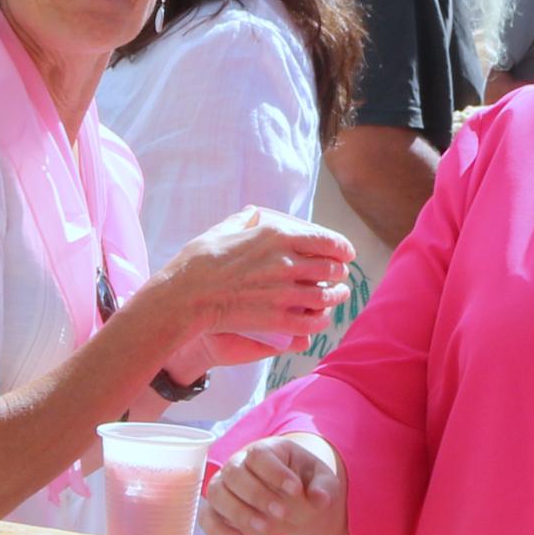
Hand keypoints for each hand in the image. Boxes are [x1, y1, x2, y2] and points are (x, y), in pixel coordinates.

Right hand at [143, 208, 349, 373]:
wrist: (186, 296)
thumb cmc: (199, 261)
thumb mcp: (222, 230)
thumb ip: (243, 221)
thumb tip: (253, 213)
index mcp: (276, 236)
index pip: (326, 240)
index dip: (342, 247)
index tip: (347, 252)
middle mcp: (286, 262)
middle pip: (330, 268)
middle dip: (340, 271)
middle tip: (340, 274)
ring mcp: (284, 292)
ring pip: (326, 295)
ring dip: (336, 295)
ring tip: (339, 295)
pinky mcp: (277, 319)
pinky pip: (311, 321)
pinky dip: (321, 320)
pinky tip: (322, 318)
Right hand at [201, 432, 348, 534]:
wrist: (292, 499)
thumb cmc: (304, 483)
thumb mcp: (321, 480)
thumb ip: (323, 487)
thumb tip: (320, 498)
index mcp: (265, 450)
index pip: (259, 455)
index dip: (274, 472)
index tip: (296, 490)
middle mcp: (238, 464)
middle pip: (234, 473)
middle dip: (258, 495)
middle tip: (284, 513)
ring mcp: (225, 486)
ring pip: (217, 494)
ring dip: (239, 513)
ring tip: (266, 529)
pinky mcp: (218, 510)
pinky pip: (207, 518)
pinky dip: (218, 530)